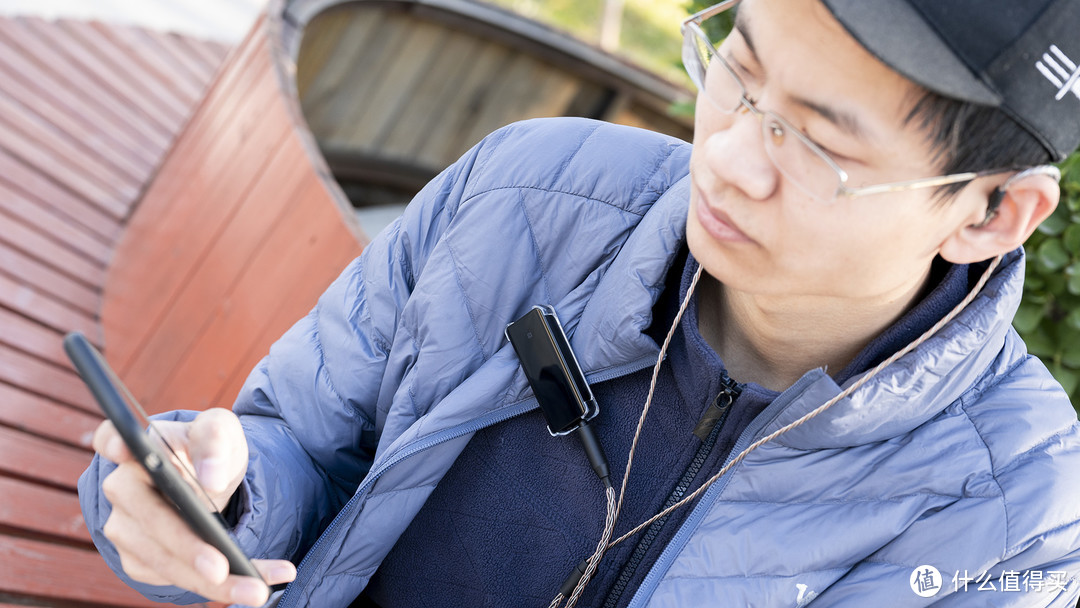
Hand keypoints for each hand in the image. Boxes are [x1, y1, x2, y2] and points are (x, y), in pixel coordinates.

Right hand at [93, 408, 296, 604]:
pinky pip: (176, 579)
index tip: (122, 448)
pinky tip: (251, 584)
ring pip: (164, 562)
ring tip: (257, 589)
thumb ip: (216, 441)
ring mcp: (125, 527)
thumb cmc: (210, 449)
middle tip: (222, 568)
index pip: (110, 437)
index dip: (113, 442)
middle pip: (149, 521)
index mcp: (138, 446)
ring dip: (211, 582)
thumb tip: (209, 479)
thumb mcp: (221, 432)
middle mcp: (122, 488)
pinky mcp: (139, 558)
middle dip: (187, 548)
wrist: (210, 478)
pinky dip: (217, 587)